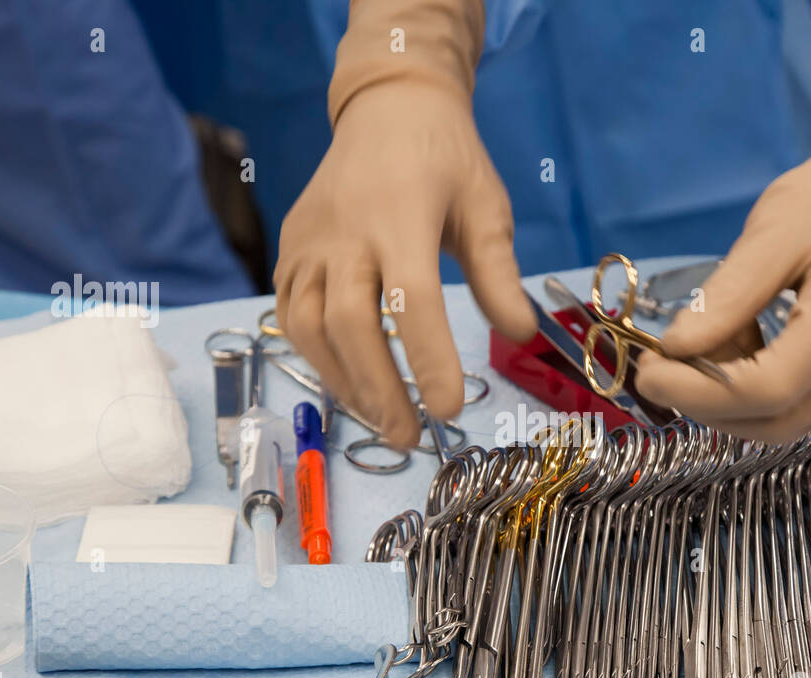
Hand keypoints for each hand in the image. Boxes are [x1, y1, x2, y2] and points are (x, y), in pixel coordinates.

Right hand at [274, 81, 534, 448]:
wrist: (387, 108)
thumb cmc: (446, 161)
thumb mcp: (486, 207)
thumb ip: (498, 274)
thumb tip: (521, 334)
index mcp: (401, 216)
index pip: (411, 300)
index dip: (428, 360)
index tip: (450, 408)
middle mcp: (344, 231)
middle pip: (349, 324)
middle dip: (379, 389)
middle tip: (411, 436)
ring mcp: (308, 241)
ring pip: (309, 327)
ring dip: (344, 382)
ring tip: (382, 419)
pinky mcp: (289, 251)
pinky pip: (290, 315)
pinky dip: (318, 358)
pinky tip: (351, 384)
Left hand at [635, 129, 810, 443]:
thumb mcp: (773, 229)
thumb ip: (726, 297)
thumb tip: (673, 351)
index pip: (766, 390)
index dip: (697, 392)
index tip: (647, 370)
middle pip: (776, 421)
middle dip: (707, 404)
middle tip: (663, 366)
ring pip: (790, 422)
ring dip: (733, 400)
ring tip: (713, 344)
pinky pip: (810, 408)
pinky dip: (765, 394)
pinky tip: (751, 349)